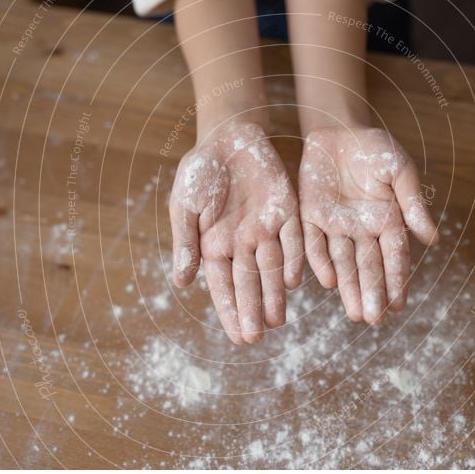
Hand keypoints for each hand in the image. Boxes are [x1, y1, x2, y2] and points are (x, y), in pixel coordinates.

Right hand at [170, 122, 303, 343]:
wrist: (228, 136)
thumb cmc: (200, 171)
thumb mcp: (184, 205)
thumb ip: (186, 243)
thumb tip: (181, 283)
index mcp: (216, 246)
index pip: (223, 286)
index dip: (229, 311)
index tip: (236, 336)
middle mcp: (243, 244)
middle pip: (249, 283)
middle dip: (252, 311)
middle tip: (257, 337)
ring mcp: (266, 229)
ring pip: (272, 268)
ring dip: (274, 295)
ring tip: (277, 320)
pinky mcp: (287, 212)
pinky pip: (292, 240)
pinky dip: (293, 259)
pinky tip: (293, 280)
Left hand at [298, 126, 438, 323]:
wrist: (338, 129)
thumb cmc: (375, 148)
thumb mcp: (399, 170)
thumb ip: (413, 203)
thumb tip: (433, 240)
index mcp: (388, 220)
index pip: (394, 256)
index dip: (397, 280)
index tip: (399, 305)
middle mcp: (362, 229)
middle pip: (368, 266)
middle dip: (372, 292)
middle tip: (374, 319)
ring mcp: (335, 225)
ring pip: (342, 263)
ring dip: (348, 288)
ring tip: (356, 314)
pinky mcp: (310, 217)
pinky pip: (313, 243)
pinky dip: (320, 262)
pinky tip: (327, 281)